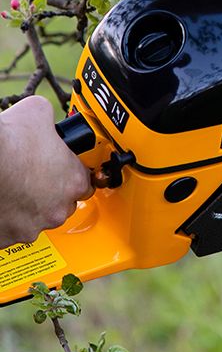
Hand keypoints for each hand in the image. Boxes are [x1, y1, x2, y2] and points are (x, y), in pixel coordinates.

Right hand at [0, 96, 91, 247]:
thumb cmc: (8, 142)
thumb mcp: (39, 113)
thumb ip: (51, 120)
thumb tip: (46, 115)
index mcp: (74, 181)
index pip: (84, 183)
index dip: (70, 174)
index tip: (59, 169)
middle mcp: (58, 209)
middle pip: (62, 204)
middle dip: (50, 193)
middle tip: (31, 178)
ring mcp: (32, 226)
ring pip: (36, 219)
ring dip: (27, 208)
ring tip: (13, 188)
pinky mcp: (7, 238)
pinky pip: (10, 231)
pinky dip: (6, 220)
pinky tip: (1, 202)